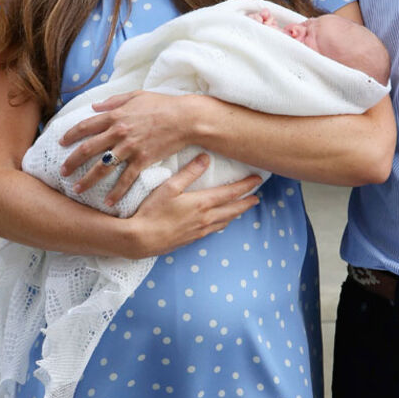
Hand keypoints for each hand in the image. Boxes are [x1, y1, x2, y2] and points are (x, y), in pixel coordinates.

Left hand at [59, 90, 193, 200]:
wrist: (185, 118)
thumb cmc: (163, 104)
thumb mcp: (136, 96)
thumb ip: (113, 101)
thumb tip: (95, 106)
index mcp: (115, 115)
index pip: (85, 126)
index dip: (70, 135)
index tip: (61, 143)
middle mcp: (118, 132)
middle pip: (87, 149)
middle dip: (72, 162)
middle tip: (62, 172)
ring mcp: (130, 147)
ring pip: (102, 167)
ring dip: (87, 180)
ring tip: (77, 189)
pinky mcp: (143, 160)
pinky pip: (126, 179)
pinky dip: (116, 192)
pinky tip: (108, 202)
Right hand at [126, 153, 260, 256]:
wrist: (141, 239)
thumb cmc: (152, 211)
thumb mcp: (169, 187)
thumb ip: (189, 172)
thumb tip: (205, 157)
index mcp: (202, 203)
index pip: (230, 193)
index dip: (245, 186)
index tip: (257, 179)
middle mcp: (206, 218)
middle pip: (233, 209)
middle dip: (246, 202)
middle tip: (257, 197)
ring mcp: (200, 230)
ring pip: (225, 221)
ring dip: (236, 213)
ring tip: (243, 208)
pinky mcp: (192, 239)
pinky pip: (215, 229)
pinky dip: (223, 223)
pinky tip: (222, 222)